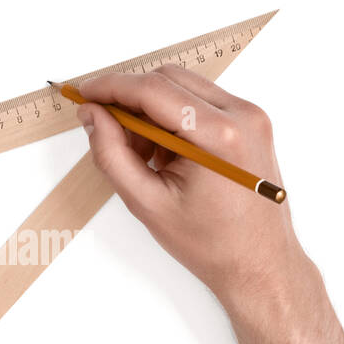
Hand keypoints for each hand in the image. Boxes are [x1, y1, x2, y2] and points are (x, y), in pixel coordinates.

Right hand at [78, 67, 320, 319]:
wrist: (260, 264)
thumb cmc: (212, 244)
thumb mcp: (147, 203)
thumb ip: (112, 154)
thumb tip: (92, 115)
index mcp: (220, 136)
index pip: (153, 90)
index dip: (111, 87)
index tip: (84, 93)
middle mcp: (242, 116)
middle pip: (169, 79)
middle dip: (130, 99)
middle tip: (106, 129)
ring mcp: (251, 116)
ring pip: (184, 88)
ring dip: (151, 110)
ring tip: (142, 156)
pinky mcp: (250, 122)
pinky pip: (201, 102)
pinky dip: (173, 119)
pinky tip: (165, 156)